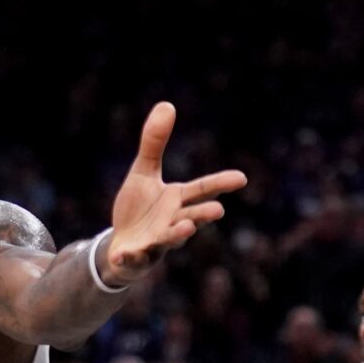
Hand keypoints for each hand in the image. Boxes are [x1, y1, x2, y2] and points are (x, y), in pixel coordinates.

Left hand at [98, 104, 246, 285]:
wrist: (121, 244)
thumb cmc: (138, 208)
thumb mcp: (143, 172)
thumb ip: (154, 143)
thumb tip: (166, 104)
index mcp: (177, 200)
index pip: (202, 189)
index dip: (221, 183)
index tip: (242, 178)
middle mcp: (173, 222)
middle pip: (192, 217)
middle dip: (203, 214)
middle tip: (219, 210)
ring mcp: (156, 241)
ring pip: (170, 239)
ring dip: (178, 234)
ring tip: (187, 229)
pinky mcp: (137, 256)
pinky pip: (134, 258)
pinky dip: (130, 257)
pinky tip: (122, 254)